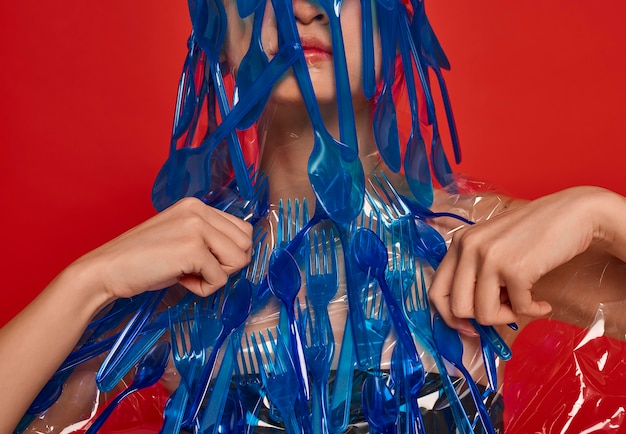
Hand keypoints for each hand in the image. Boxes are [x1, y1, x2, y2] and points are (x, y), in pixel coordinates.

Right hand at [70, 197, 252, 300]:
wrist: (106, 270)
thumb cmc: (144, 260)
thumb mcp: (182, 238)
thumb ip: (210, 238)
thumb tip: (243, 253)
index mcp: (198, 205)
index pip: (243, 229)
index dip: (228, 253)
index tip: (202, 260)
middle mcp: (199, 210)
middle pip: (246, 244)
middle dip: (228, 264)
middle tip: (198, 269)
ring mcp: (196, 228)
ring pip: (239, 260)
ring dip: (217, 276)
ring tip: (189, 274)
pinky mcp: (193, 249)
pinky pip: (220, 279)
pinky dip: (203, 288)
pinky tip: (180, 280)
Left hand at [429, 186, 620, 332]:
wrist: (573, 213)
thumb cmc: (534, 233)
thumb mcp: (492, 246)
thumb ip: (476, 272)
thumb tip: (468, 316)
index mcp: (459, 243)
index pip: (436, 291)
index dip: (449, 316)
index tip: (468, 327)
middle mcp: (468, 248)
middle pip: (458, 308)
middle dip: (481, 319)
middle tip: (504, 314)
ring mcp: (490, 258)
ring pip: (483, 314)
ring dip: (508, 317)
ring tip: (526, 304)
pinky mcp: (515, 269)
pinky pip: (518, 310)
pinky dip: (533, 312)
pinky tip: (543, 303)